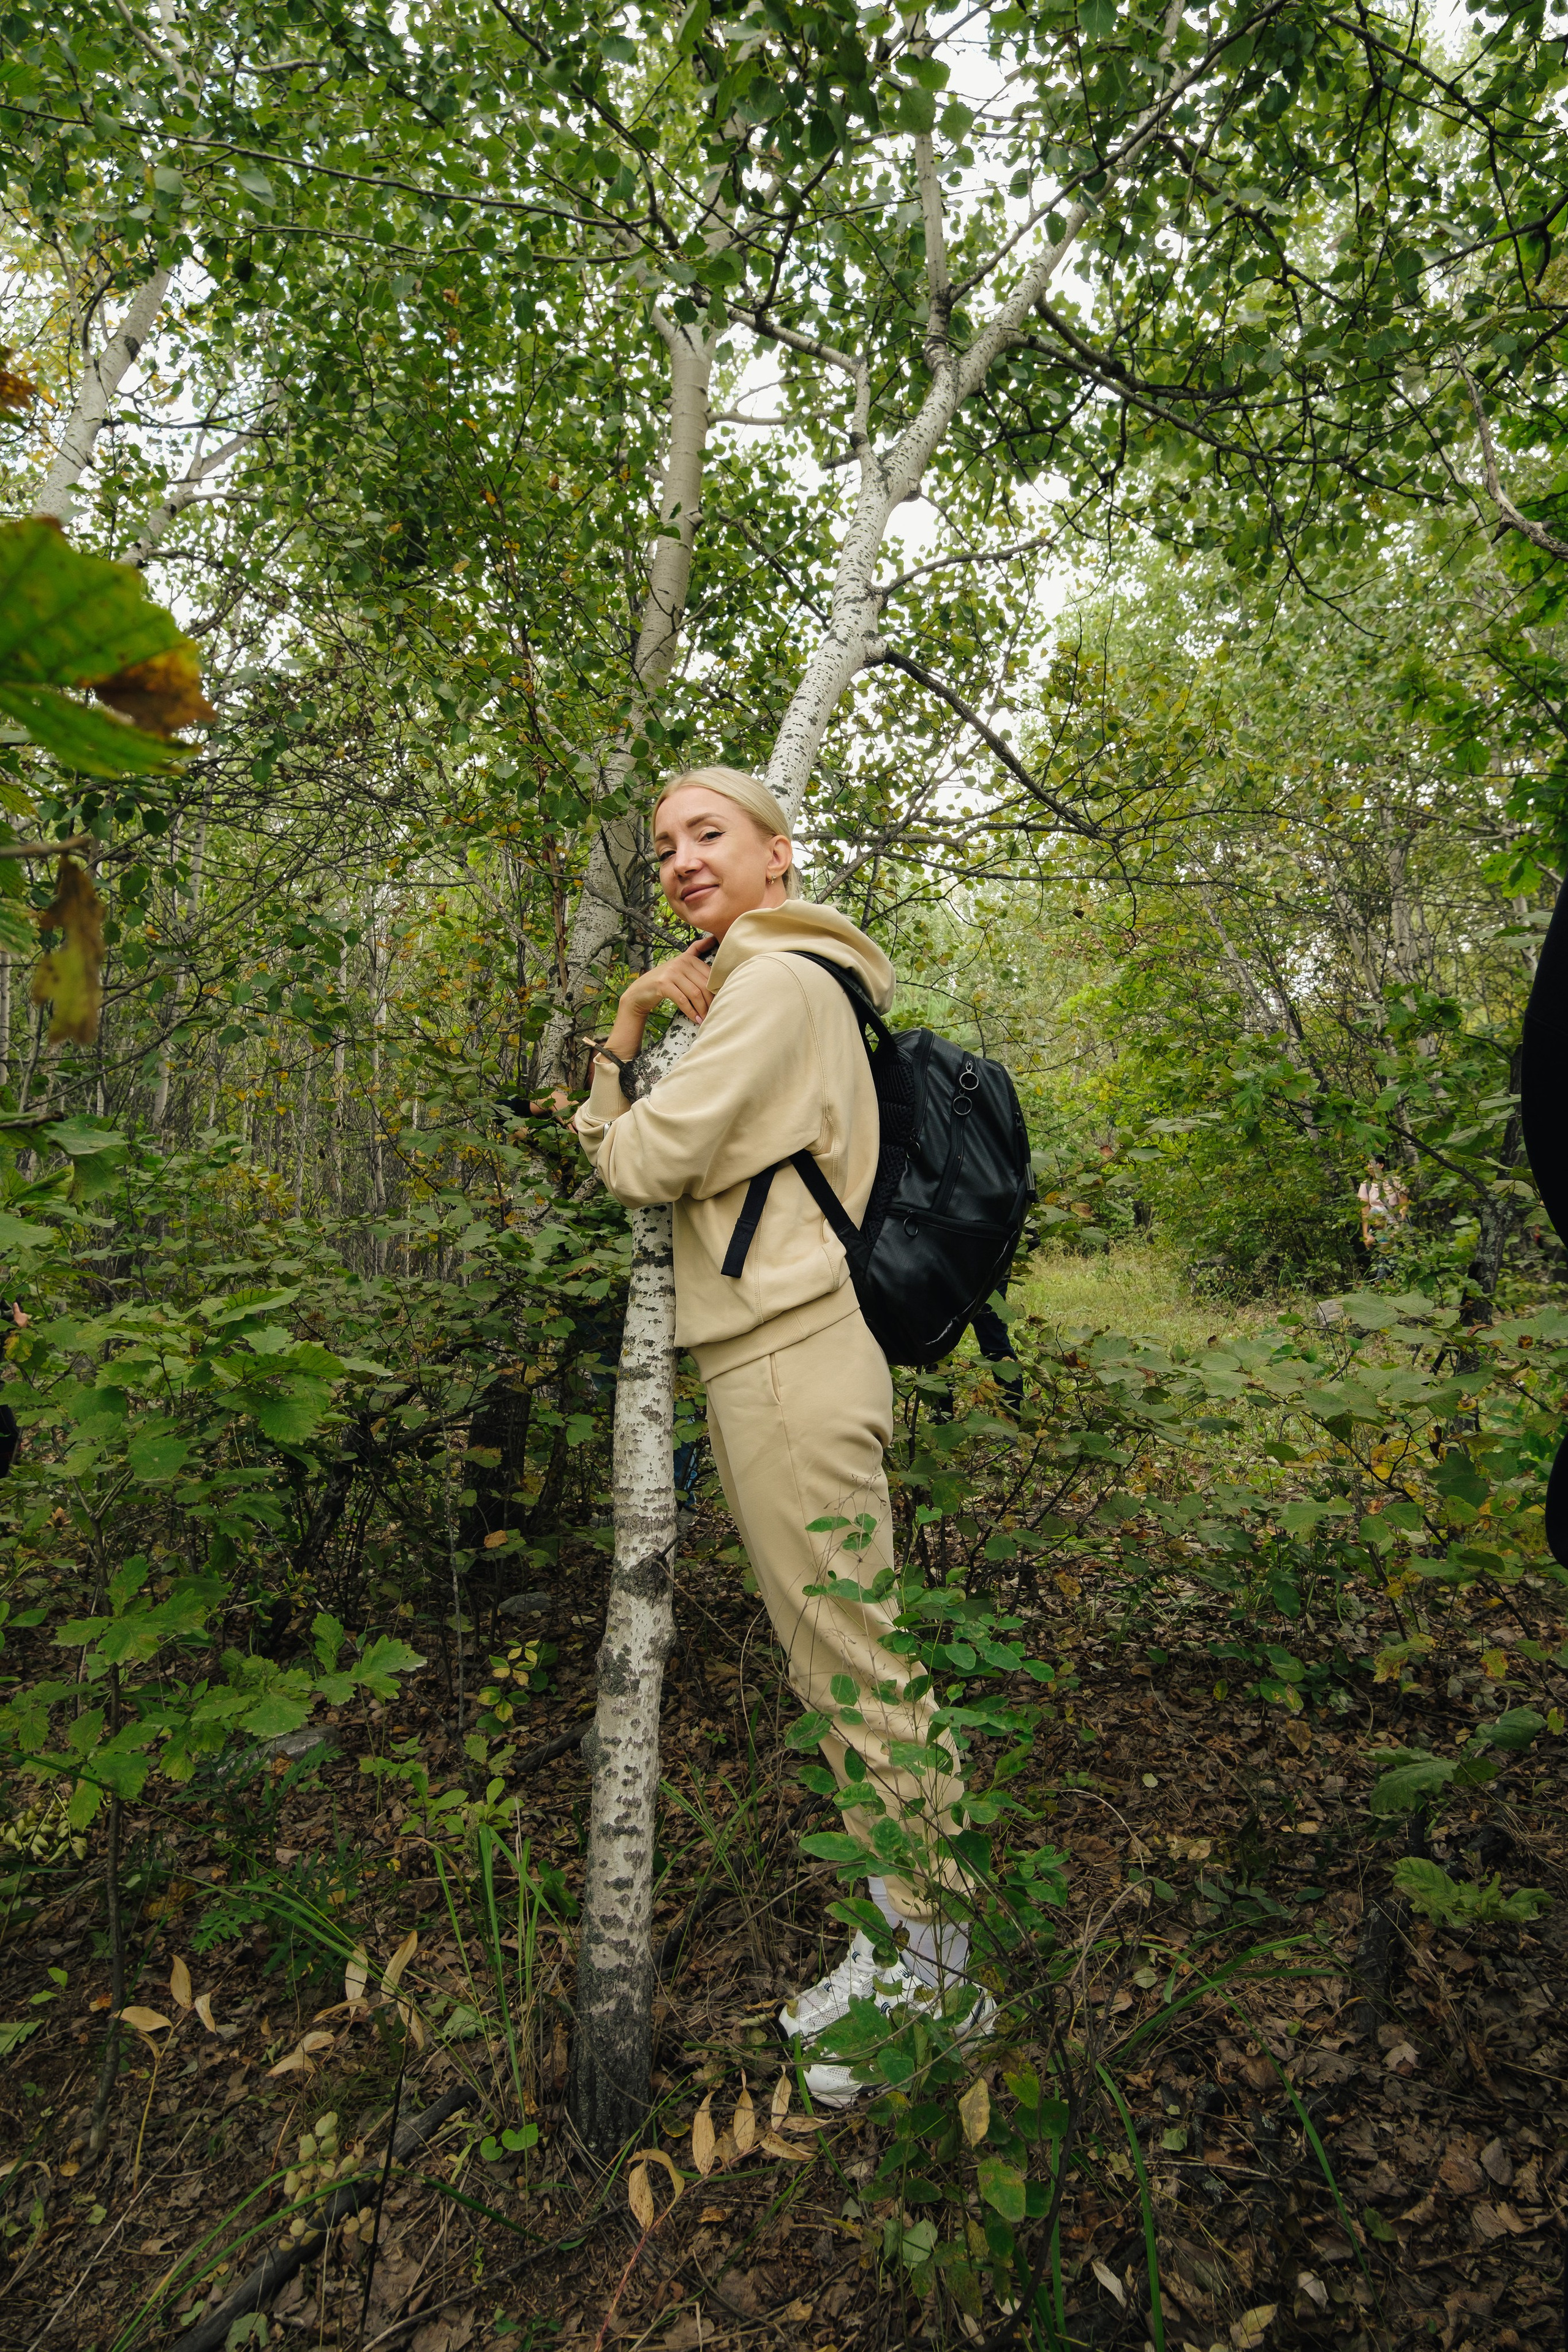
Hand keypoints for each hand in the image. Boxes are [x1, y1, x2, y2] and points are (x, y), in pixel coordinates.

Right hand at [601, 937, 718, 1063]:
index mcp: (689, 958)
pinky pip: (683, 1000)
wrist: (641, 991)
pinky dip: (691, 1011)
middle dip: (711, 1002)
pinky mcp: (663, 984)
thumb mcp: (680, 966)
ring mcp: (671, 972)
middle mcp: (681, 962)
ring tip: (705, 1018)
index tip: (720, 1002)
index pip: (710, 975)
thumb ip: (694, 952)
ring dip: (702, 1009)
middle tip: (714, 1014)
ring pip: (695, 993)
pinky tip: (695, 1019)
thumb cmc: (666, 981)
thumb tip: (712, 940)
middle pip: (704, 985)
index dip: (717, 991)